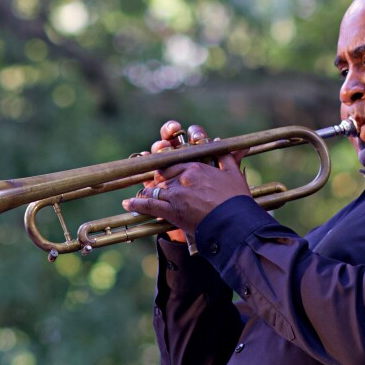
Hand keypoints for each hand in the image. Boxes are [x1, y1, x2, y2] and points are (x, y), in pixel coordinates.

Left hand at [123, 121, 249, 239]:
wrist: (235, 223)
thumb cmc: (237, 200)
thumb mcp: (233, 174)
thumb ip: (225, 157)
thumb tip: (219, 142)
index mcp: (196, 167)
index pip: (175, 164)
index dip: (169, 170)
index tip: (165, 174)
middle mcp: (183, 178)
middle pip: (163, 177)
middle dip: (157, 181)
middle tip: (153, 185)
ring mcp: (176, 194)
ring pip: (155, 190)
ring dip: (147, 192)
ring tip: (140, 195)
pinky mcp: (173, 211)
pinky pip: (150, 205)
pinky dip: (137, 204)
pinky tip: (128, 204)